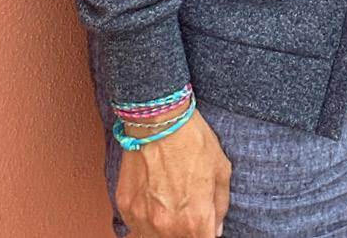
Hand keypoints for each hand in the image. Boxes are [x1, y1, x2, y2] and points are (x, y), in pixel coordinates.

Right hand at [116, 106, 232, 237]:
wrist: (159, 119)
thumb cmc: (193, 139)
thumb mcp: (221, 169)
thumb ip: (220, 205)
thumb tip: (215, 229)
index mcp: (195, 220)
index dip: (205, 233)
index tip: (204, 225)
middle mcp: (167, 227)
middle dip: (187, 231)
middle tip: (187, 209)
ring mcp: (143, 219)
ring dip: (165, 230)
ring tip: (170, 206)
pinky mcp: (125, 206)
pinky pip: (135, 225)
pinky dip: (145, 220)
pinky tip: (153, 200)